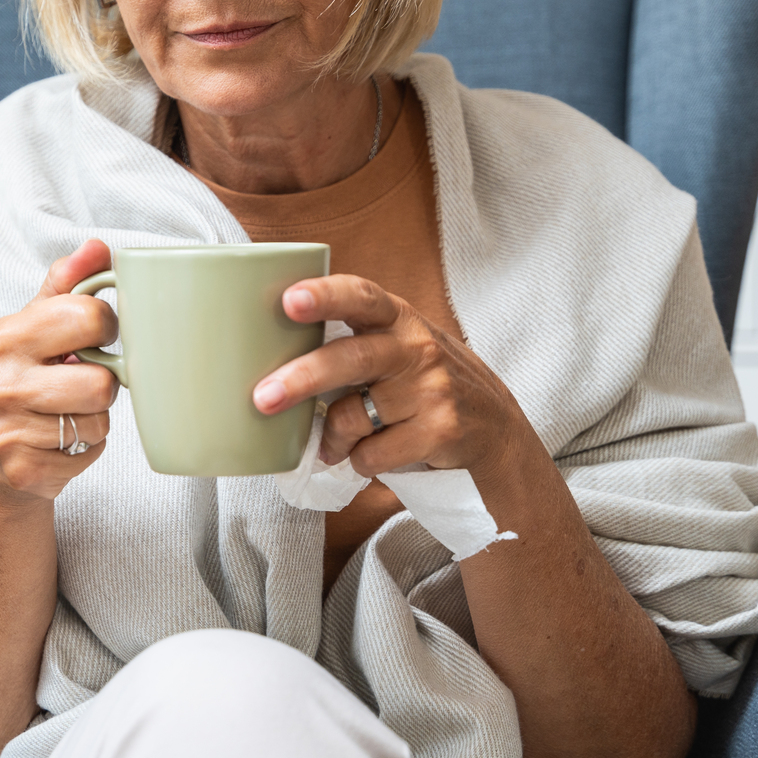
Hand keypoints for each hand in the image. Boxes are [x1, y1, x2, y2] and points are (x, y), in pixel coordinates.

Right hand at [0, 240, 120, 504]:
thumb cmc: (24, 380)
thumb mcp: (35, 327)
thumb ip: (67, 284)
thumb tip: (98, 247)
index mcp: (6, 336)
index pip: (90, 316)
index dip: (108, 328)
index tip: (95, 337)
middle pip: (102, 382)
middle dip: (103, 385)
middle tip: (81, 384)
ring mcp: (6, 431)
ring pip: (99, 421)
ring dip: (94, 420)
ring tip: (67, 414)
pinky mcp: (24, 470)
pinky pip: (90, 453)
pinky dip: (85, 451)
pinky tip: (58, 444)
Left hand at [251, 276, 534, 477]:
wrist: (495, 429)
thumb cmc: (424, 383)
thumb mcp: (398, 346)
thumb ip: (354, 341)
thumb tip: (270, 357)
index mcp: (398, 318)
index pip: (361, 296)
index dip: (325, 295)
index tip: (290, 300)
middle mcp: (418, 348)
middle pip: (352, 358)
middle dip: (303, 377)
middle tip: (263, 398)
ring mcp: (434, 390)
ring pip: (354, 416)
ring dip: (332, 438)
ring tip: (332, 444)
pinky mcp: (442, 431)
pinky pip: (373, 454)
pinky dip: (360, 461)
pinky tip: (372, 454)